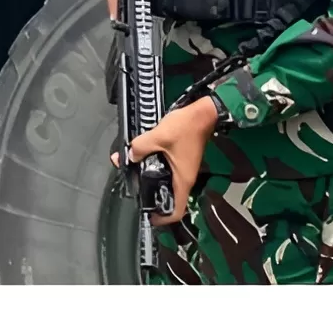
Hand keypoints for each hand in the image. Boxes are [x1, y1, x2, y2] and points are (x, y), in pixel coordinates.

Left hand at [112, 96, 219, 226]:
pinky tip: (144, 160)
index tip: (147, 215)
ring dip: (152, 182)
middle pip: (169, 198)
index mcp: (182, 180)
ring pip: (167, 183)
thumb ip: (140, 146)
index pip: (176, 212)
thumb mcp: (158, 136)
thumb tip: (129, 155)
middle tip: (135, 193)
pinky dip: (156, 169)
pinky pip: (168, 171)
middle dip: (152, 198)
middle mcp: (184, 179)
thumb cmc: (186, 127)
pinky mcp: (182, 160)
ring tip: (135, 176)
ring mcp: (184, 170)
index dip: (162, 219)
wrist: (203, 112)